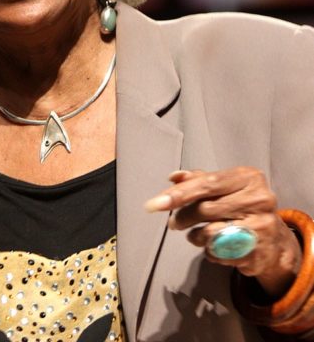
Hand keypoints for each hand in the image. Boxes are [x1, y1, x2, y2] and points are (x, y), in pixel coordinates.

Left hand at [145, 167, 300, 297]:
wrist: (275, 242)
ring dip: (194, 237)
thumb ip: (199, 180)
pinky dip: (209, 251)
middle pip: (206, 209)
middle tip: (174, 223)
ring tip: (193, 235)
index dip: (180, 194)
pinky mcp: (259, 251)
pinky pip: (220, 253)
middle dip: (183, 217)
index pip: (207, 183)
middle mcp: (259, 198)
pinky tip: (212, 247)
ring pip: (210, 233)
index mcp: (248, 177)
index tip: (155, 204)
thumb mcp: (226, 187)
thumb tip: (174, 177)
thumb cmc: (242, 206)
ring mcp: (261, 226)